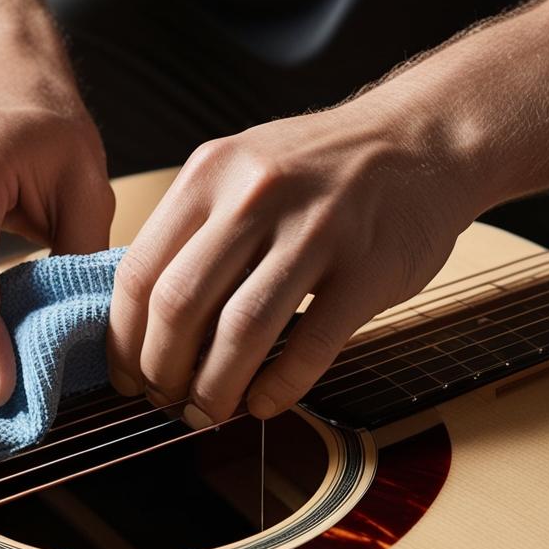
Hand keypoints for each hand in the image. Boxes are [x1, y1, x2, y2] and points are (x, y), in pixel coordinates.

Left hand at [106, 98, 490, 426]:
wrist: (424, 137)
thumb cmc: (324, 167)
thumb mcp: (244, 169)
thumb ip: (196, 228)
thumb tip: (144, 316)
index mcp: (211, 173)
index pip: (141, 272)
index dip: (124, 339)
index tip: (126, 375)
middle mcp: (256, 195)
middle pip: (180, 305)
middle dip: (162, 371)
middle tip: (166, 401)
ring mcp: (316, 229)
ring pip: (241, 330)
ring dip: (215, 388)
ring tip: (209, 411)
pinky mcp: (368, 266)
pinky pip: (311, 344)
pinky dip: (278, 387)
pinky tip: (265, 403)